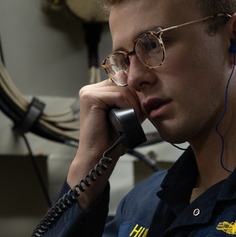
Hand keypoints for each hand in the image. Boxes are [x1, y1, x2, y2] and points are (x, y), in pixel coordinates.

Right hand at [68, 80, 142, 209]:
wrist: (99, 157)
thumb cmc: (112, 140)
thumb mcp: (125, 114)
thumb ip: (130, 99)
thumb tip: (146, 84)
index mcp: (98, 91)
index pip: (123, 79)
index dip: (136, 92)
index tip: (140, 109)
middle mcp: (91, 88)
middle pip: (124, 80)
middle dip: (136, 97)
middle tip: (137, 116)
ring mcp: (88, 92)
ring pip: (123, 87)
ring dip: (134, 104)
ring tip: (132, 119)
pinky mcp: (90, 97)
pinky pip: (119, 94)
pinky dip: (128, 106)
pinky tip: (126, 118)